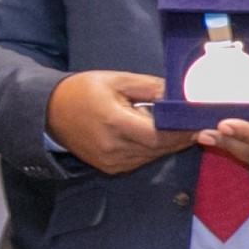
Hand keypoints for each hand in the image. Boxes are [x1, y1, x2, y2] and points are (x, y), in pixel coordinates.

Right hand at [45, 69, 187, 174]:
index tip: (198, 123)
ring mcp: (111, 162)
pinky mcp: (109, 168)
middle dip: (180, 138)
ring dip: (168, 146)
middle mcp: (114, 148)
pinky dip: (153, 151)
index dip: (181, 132)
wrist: (50, 112)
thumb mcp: (117, 80)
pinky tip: (160, 139)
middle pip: (158, 148)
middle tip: (198, 127)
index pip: (158, 135)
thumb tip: (178, 94)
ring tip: (183, 131)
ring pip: (151, 157)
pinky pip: (139, 161)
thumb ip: (149, 87)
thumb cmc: (83, 90)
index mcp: (115, 123)